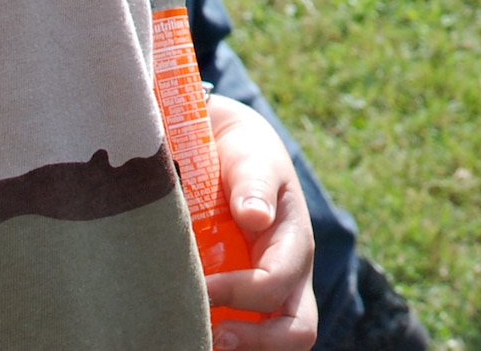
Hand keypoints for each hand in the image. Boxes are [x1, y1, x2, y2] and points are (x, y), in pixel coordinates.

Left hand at [206, 98, 316, 349]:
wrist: (232, 150)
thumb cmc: (244, 154)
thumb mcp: (252, 158)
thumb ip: (254, 182)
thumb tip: (254, 216)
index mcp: (294, 243)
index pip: (275, 285)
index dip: (239, 294)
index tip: (200, 287)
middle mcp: (290, 278)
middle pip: (296, 333)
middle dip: (258, 343)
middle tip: (212, 336)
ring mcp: (269, 296)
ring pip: (273, 342)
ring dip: (239, 346)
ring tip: (194, 338)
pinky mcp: (244, 303)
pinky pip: (243, 334)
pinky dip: (220, 341)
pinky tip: (184, 330)